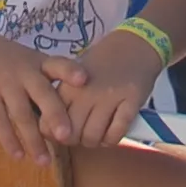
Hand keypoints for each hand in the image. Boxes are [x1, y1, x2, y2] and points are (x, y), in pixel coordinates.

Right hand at [0, 33, 70, 163]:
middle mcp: (24, 71)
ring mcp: (4, 82)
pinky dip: (9, 139)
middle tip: (66, 136)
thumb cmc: (2, 57)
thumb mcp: (25, 60)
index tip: (84, 80)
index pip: (58, 64)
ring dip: (34, 140)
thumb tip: (67, 111)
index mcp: (38, 62)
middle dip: (55, 115)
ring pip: (22, 114)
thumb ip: (43, 80)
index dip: (71, 71)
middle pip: (42, 93)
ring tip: (44, 161)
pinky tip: (18, 156)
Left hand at [50, 29, 162, 147]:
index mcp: (69, 86)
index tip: (64, 134)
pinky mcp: (131, 101)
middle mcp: (86, 92)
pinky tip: (113, 132)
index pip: (51, 122)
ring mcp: (110, 96)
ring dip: (96, 142)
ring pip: (93, 136)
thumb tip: (51, 130)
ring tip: (99, 134)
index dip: (56, 135)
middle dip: (77, 141)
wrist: (134, 45)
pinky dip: (113, 138)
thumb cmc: (102, 63)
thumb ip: (64, 99)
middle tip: (83, 136)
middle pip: (72, 134)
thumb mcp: (75, 75)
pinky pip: (116, 133)